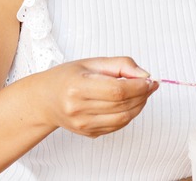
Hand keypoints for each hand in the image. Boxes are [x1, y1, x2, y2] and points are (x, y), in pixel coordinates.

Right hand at [32, 57, 158, 137]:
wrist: (45, 99)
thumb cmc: (68, 77)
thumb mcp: (93, 62)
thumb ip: (122, 65)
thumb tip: (145, 76)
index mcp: (77, 87)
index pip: (117, 90)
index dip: (139, 86)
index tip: (151, 80)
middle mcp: (78, 109)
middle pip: (122, 105)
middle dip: (143, 95)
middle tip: (151, 85)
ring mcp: (83, 124)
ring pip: (123, 119)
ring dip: (139, 106)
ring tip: (143, 94)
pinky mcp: (89, 133)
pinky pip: (118, 126)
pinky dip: (130, 114)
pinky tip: (130, 103)